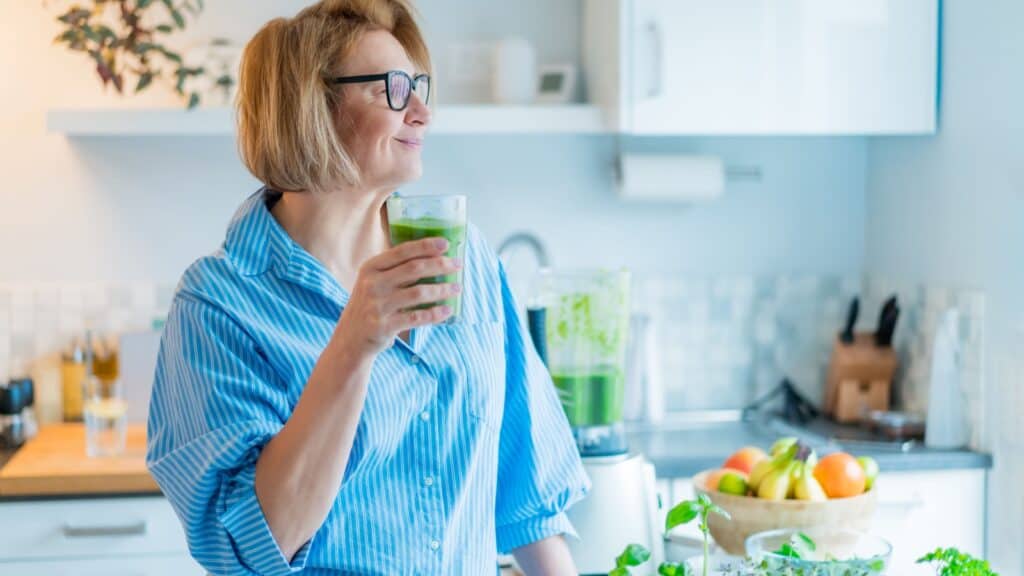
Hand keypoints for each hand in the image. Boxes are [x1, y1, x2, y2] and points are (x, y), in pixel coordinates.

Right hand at [332, 237, 461, 357]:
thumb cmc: (370, 305)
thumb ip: (396, 270)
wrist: (351, 338)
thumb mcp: (374, 282)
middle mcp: (372, 284)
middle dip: (440, 265)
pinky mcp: (383, 326)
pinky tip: (448, 310)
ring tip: (457, 288)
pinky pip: (416, 317)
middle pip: (414, 269)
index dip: (425, 246)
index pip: (402, 252)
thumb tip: (434, 258)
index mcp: (371, 268)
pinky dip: (435, 314)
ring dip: (442, 289)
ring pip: (418, 293)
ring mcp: (377, 306)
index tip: (446, 244)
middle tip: (458, 265)